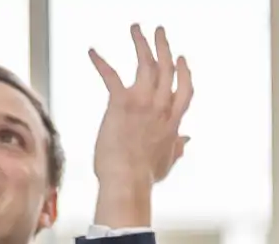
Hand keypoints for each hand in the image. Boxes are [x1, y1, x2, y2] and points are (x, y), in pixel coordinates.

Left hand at [87, 24, 194, 228]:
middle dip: (164, 47)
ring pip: (146, 64)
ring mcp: (143, 103)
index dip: (184, 71)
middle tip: (159, 31)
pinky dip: (100, 61)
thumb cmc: (144, 177)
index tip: (181, 58)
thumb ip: (177, 147)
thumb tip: (187, 141)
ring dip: (141, 43)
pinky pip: (111, 75)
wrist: (127, 181)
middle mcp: (162, 108)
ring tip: (136, 28)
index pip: (185, 90)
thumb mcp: (167, 161)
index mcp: (173, 122)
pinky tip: (91, 51)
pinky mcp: (121, 102)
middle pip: (168, 69)